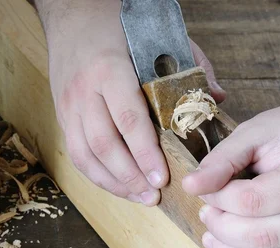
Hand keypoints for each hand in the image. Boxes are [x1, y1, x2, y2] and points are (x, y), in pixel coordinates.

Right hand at [39, 0, 224, 205]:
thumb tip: (216, 99)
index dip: (145, 153)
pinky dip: (98, 175)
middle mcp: (84, 91)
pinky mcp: (63, 116)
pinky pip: (77, 153)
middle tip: (154, 196)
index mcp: (109, 69)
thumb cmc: (118, 26)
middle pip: (104, 144)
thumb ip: (189, 67)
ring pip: (85, 155)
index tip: (162, 177)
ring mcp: (69, 106)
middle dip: (130, 177)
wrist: (73, 15)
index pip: (128, 119)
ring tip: (139, 197)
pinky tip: (119, 184)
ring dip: (113, 182)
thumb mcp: (157, 37)